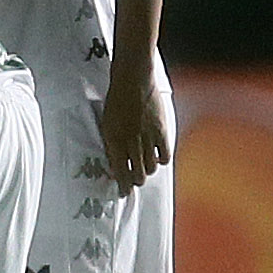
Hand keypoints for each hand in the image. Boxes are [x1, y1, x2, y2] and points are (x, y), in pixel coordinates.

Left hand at [99, 76, 172, 190]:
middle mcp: (131, 142)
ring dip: (148, 171)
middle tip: (136, 180)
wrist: (133, 80)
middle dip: (136, 181)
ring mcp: (148, 138)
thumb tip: (115, 163)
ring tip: (146, 167)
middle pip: (138, 175)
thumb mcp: (107, 123)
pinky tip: (158, 157)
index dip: (123, 185)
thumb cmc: (117, 100)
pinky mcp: (162, 131)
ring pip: (152, 168)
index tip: (123, 191)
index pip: (119, 172)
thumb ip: (111, 144)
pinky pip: (165, 156)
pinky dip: (162, 160)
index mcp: (114, 141)